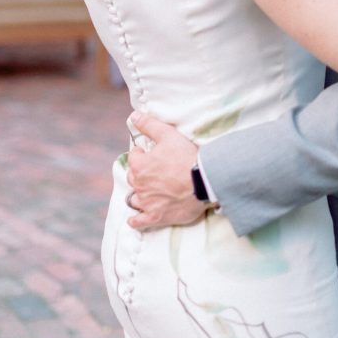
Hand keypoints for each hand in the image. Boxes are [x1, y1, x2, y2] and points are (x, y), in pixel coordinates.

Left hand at [125, 112, 210, 229]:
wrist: (204, 181)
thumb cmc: (187, 157)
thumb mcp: (168, 135)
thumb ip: (149, 125)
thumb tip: (133, 116)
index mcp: (140, 165)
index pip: (134, 157)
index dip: (142, 153)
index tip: (150, 153)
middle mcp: (140, 185)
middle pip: (133, 178)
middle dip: (140, 173)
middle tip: (153, 171)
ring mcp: (147, 202)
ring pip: (134, 199)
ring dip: (138, 195)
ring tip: (147, 192)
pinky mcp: (156, 217)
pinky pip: (139, 222)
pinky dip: (136, 220)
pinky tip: (135, 219)